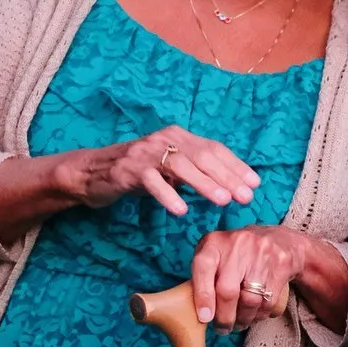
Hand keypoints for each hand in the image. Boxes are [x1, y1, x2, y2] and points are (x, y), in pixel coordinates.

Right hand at [54, 126, 258, 216]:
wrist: (92, 172)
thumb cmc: (138, 172)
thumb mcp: (170, 168)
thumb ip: (195, 171)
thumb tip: (231, 185)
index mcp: (178, 136)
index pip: (214, 148)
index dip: (236, 166)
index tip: (255, 184)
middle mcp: (164, 139)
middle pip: (202, 156)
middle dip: (227, 177)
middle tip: (245, 197)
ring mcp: (145, 153)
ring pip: (180, 165)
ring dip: (204, 184)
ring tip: (222, 201)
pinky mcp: (127, 169)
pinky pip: (151, 181)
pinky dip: (167, 195)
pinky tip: (181, 210)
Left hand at [191, 226, 309, 328]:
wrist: (281, 241)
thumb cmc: (238, 254)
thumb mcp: (217, 254)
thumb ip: (204, 275)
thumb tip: (196, 309)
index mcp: (215, 242)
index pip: (203, 267)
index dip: (202, 295)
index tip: (205, 318)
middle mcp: (238, 245)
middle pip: (228, 291)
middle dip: (224, 317)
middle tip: (222, 328)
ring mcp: (261, 254)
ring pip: (250, 300)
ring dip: (243, 319)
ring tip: (239, 324)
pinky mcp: (280, 266)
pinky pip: (268, 302)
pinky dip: (260, 315)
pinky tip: (255, 315)